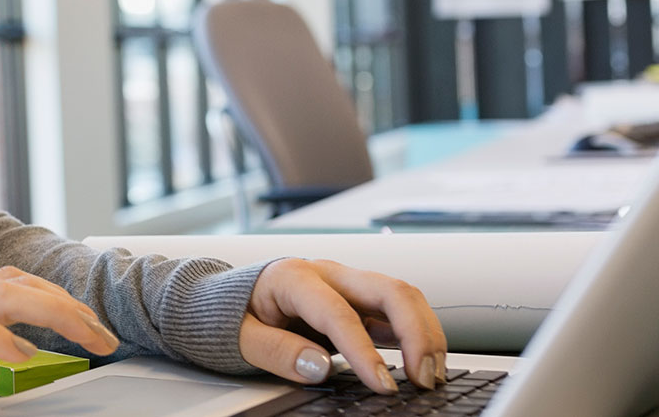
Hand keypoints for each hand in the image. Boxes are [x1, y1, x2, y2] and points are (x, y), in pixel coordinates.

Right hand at [0, 266, 120, 403]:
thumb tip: (14, 362)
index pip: (14, 280)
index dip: (55, 294)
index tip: (87, 319)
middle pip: (18, 283)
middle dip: (68, 305)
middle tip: (102, 334)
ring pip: (4, 295)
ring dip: (54, 312)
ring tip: (85, 336)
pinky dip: (4, 342)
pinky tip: (27, 355)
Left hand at [240, 258, 448, 394]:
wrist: (226, 298)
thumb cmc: (233, 314)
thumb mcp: (241, 336)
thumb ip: (276, 351)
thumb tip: (318, 366)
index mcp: (294, 277)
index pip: (339, 314)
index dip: (364, 352)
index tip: (382, 385)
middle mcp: (328, 274)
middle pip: (389, 291)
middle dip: (417, 334)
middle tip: (423, 378)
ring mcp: (346, 285)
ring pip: (402, 298)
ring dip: (426, 335)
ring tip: (431, 376)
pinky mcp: (357, 302)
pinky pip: (396, 313)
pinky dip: (416, 337)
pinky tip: (424, 364)